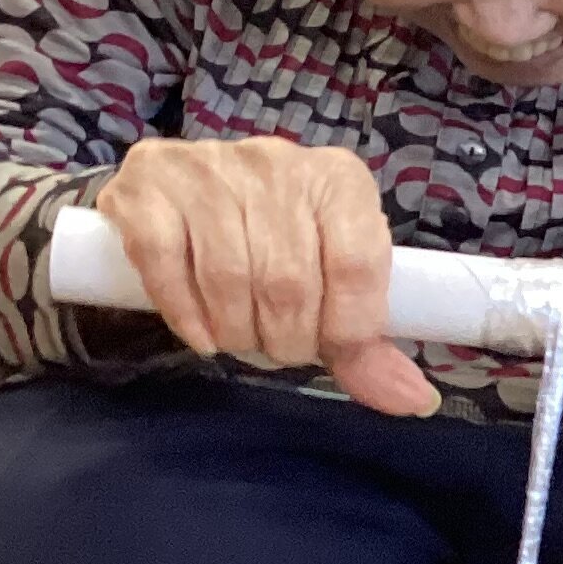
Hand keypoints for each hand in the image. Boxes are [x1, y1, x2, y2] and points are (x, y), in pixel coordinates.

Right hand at [94, 137, 435, 415]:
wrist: (179, 191)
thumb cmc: (273, 241)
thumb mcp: (331, 280)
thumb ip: (367, 342)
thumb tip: (415, 401)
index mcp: (339, 180)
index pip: (357, 266)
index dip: (347, 330)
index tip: (333, 352)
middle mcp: (276, 163)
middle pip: (288, 281)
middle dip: (286, 339)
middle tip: (279, 348)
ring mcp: (207, 168)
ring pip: (228, 278)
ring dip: (236, 332)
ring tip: (242, 338)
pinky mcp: (147, 184)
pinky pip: (165, 265)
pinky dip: (186, 315)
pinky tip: (201, 333)